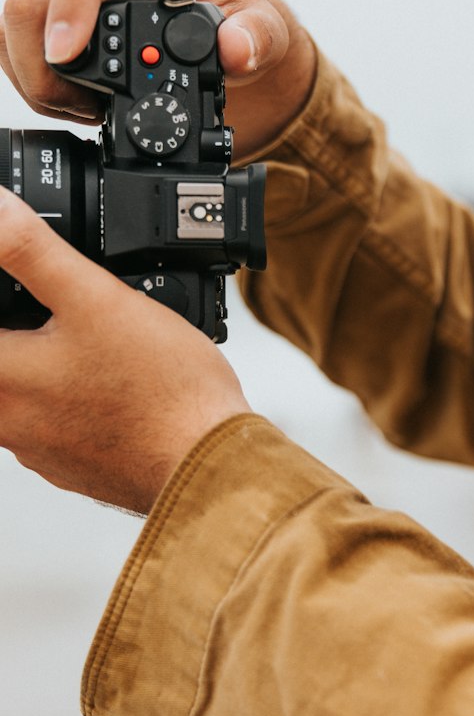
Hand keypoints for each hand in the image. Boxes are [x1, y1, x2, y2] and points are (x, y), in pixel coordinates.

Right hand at [0, 0, 316, 161]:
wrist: (233, 33)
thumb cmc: (242, 18)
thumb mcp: (265, 27)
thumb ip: (256, 37)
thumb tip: (235, 49)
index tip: (67, 54)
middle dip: (44, 63)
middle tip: (86, 106)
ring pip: (17, 27)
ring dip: (39, 80)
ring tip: (89, 111)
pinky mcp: (65, 25)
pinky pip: (20, 47)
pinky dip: (37, 85)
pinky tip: (80, 108)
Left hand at [0, 190, 250, 512]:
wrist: (209, 463)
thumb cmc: (163, 392)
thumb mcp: (98, 298)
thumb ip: (33, 250)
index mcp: (2, 378)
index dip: (1, 299)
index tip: (16, 291)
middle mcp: (9, 422)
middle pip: (3, 363)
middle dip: (20, 328)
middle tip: (45, 307)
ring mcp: (40, 449)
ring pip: (20, 396)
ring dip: (41, 364)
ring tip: (86, 340)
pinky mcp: (74, 465)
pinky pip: (55, 422)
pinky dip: (70, 397)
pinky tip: (109, 381)